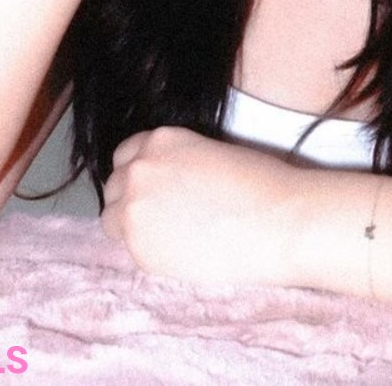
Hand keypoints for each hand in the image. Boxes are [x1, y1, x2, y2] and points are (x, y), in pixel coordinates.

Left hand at [101, 126, 302, 286]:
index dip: (140, 173)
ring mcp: (135, 210)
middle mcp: (139, 171)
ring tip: (168, 235)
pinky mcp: (140, 250)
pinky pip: (131, 250)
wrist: (278, 221)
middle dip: (132, 198)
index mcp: (160, 140)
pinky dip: (149, 251)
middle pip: (113, 187)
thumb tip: (167, 185)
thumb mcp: (209, 153)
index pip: (126, 155)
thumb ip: (176, 164)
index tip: (155, 187)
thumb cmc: (260, 182)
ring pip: (112, 220)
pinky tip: (180, 251)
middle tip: (163, 215)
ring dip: (132, 225)